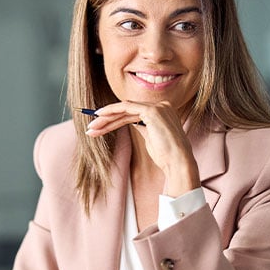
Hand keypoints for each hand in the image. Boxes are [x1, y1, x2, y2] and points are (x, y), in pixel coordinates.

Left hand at [85, 101, 199, 195]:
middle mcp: (162, 106)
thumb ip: (143, 127)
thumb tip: (131, 122)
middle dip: (107, 119)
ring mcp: (158, 107)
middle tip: (91, 127)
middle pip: (127, 111)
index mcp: (162, 111)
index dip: (115, 119)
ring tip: (92, 128)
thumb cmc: (166, 156)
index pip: (133, 113)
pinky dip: (112, 111)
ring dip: (106, 119)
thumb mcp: (152, 138)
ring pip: (124, 109)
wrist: (177, 163)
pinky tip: (100, 116)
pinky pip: (126, 107)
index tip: (99, 126)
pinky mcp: (152, 111)